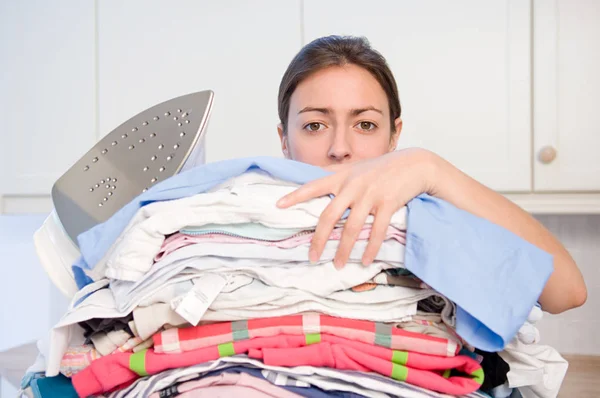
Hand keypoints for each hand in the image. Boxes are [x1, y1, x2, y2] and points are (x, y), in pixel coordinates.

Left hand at [277, 148, 436, 267]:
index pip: (313, 186)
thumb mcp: (356, 167)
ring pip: (352, 228)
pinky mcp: (388, 203)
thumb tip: (313, 175)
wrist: (415, 164)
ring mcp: (371, 195)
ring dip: (343, 250)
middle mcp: (353, 186)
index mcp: (342, 177)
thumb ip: (336, 174)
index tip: (278, 205)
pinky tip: (364, 260)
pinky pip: (377, 231)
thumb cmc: (382, 168)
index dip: (295, 196)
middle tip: (311, 257)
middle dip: (319, 239)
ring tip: (337, 265)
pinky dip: (370, 248)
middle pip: (329, 216)